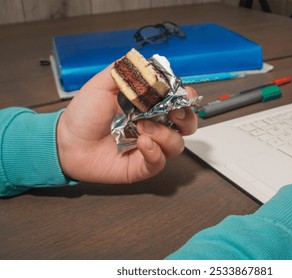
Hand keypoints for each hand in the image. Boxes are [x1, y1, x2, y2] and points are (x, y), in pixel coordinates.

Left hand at [56, 63, 197, 183]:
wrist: (68, 141)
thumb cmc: (84, 114)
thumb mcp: (102, 84)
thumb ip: (124, 71)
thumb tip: (145, 62)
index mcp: (149, 105)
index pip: (180, 100)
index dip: (186, 97)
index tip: (183, 94)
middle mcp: (154, 126)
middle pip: (187, 124)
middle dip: (186, 118)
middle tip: (172, 112)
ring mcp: (151, 146)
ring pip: (177, 144)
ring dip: (164, 134)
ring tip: (142, 128)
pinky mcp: (143, 165)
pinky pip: (160, 161)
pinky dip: (155, 152)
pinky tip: (142, 143)